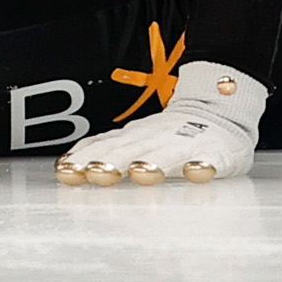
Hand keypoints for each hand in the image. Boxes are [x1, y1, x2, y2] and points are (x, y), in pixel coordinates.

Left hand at [56, 58, 265, 183]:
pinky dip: (202, 165)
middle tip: (96, 174)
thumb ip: (103, 151)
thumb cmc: (169, 135)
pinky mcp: (216, 152)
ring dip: (154, 163)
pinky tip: (195, 172)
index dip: (85, 159)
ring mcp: (186, 145)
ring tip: (141, 173)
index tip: (66, 172)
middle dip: (113, 162)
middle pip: (131, 151)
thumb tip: (62, 166)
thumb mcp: (132, 139)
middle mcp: (154, 139)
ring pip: (168, 154)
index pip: (103, 148)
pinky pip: (210, 159)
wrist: (218, 107)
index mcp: (132, 138)